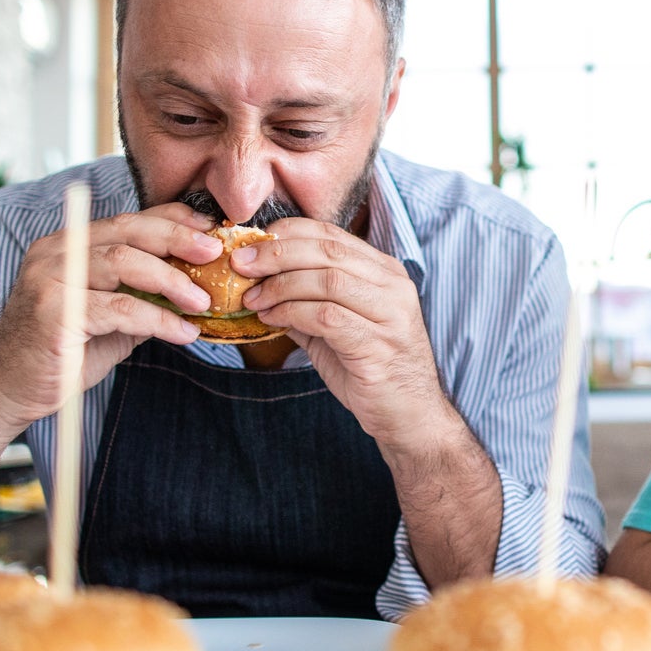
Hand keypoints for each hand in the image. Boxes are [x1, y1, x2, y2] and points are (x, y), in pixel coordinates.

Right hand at [0, 203, 219, 427]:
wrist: (9, 390)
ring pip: (124, 262)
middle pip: (128, 231)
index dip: (172, 220)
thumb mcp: (108, 316)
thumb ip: (141, 294)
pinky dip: (159, 319)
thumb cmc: (61, 352)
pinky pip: (119, 308)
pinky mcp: (55, 313)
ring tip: (203, 301)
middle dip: (177, 239)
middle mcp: (56, 252)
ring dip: (172, 280)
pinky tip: (183, 333)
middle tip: (215, 253)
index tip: (210, 230)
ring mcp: (51, 279)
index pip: (128, 220)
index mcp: (69, 245)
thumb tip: (195, 287)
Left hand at [231, 219, 457, 451]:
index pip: (332, 234)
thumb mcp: (335, 327)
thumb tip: (257, 283)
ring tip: (253, 299)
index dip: (286, 233)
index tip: (249, 243)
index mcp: (385, 272)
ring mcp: (390, 314)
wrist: (409, 418)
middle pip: (328, 250)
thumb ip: (305, 301)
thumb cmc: (370, 370)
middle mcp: (393, 285)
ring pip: (328, 280)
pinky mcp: (379, 345)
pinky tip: (271, 319)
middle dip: (276, 253)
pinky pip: (328, 317)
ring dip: (281, 286)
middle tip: (240, 264)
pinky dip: (292, 313)